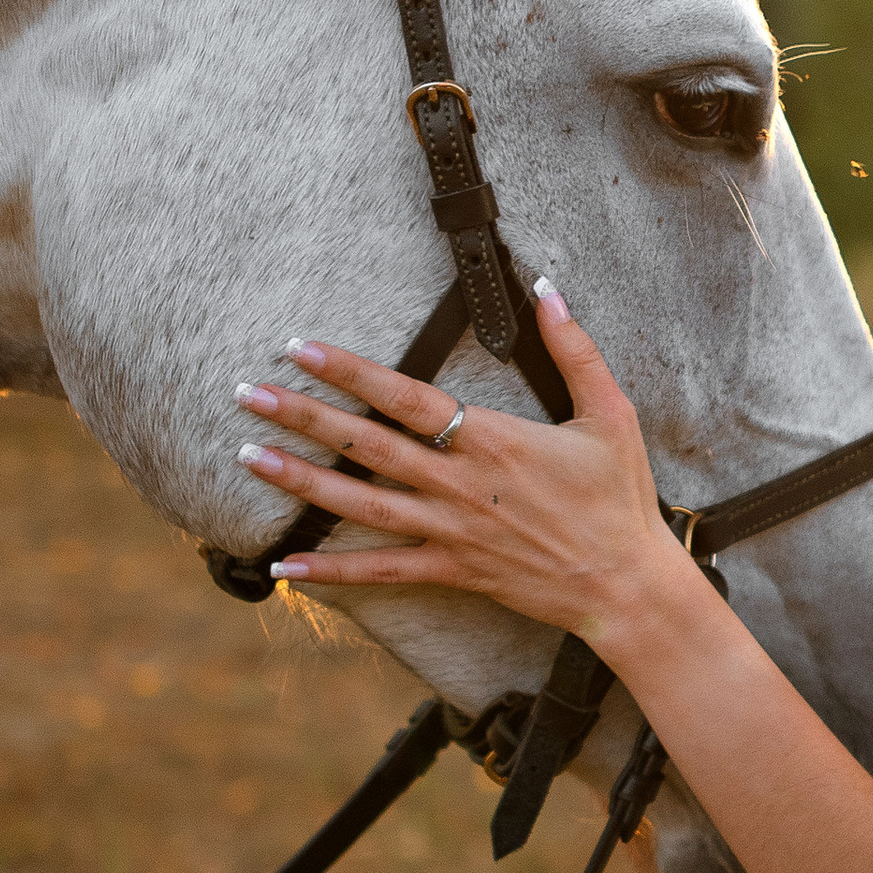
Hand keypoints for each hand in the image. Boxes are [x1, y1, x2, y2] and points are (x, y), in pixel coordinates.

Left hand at [232, 292, 690, 655]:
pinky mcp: (451, 571)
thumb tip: (548, 287)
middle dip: (302, 416)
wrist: (625, 585)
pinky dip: (330, 571)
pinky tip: (282, 569)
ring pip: (359, 505)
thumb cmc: (619, 497)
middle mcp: (459, 484)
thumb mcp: (610, 412)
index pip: (404, 397)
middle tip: (246, 394)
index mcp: (491, 439)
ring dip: (300, 481)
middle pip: (366, 445)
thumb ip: (573, 348)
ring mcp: (450, 531)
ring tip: (248, 457)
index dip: (348, 370)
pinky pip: (380, 571)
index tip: (300, 347)